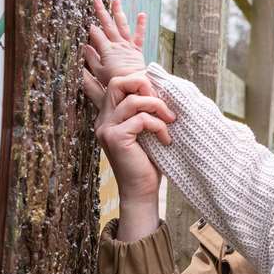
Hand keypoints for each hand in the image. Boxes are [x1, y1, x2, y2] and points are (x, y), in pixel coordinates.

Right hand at [82, 71, 175, 240]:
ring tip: (169, 122)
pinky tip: (165, 139)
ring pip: (133, 100)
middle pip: (118, 82)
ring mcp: (107, 129)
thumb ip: (145, 110)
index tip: (158, 98)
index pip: (117, 83)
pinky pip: (141, 119)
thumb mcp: (146, 130)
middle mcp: (103, 120)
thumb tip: (160, 87)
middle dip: (144, 86)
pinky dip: (158, 126)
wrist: (141, 191)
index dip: (139, 83)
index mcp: (109, 116)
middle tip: (161, 103)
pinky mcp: (116, 138)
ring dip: (158, 107)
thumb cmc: (148, 161)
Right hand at [83, 0, 147, 91]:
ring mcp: (128, 45)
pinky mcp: (137, 49)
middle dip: (101, 12)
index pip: (96, 34)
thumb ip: (91, 58)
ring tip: (116, 1)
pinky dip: (141, 24)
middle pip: (108, 25)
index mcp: (106, 49)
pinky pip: (139, 35)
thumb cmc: (115, 80)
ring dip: (118, 12)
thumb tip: (84, 47)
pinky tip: (141, 14)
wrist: (134, 83)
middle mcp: (117, 44)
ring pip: (122, 25)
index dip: (90, 27)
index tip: (85, 19)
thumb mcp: (99, 72)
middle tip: (97, 0)